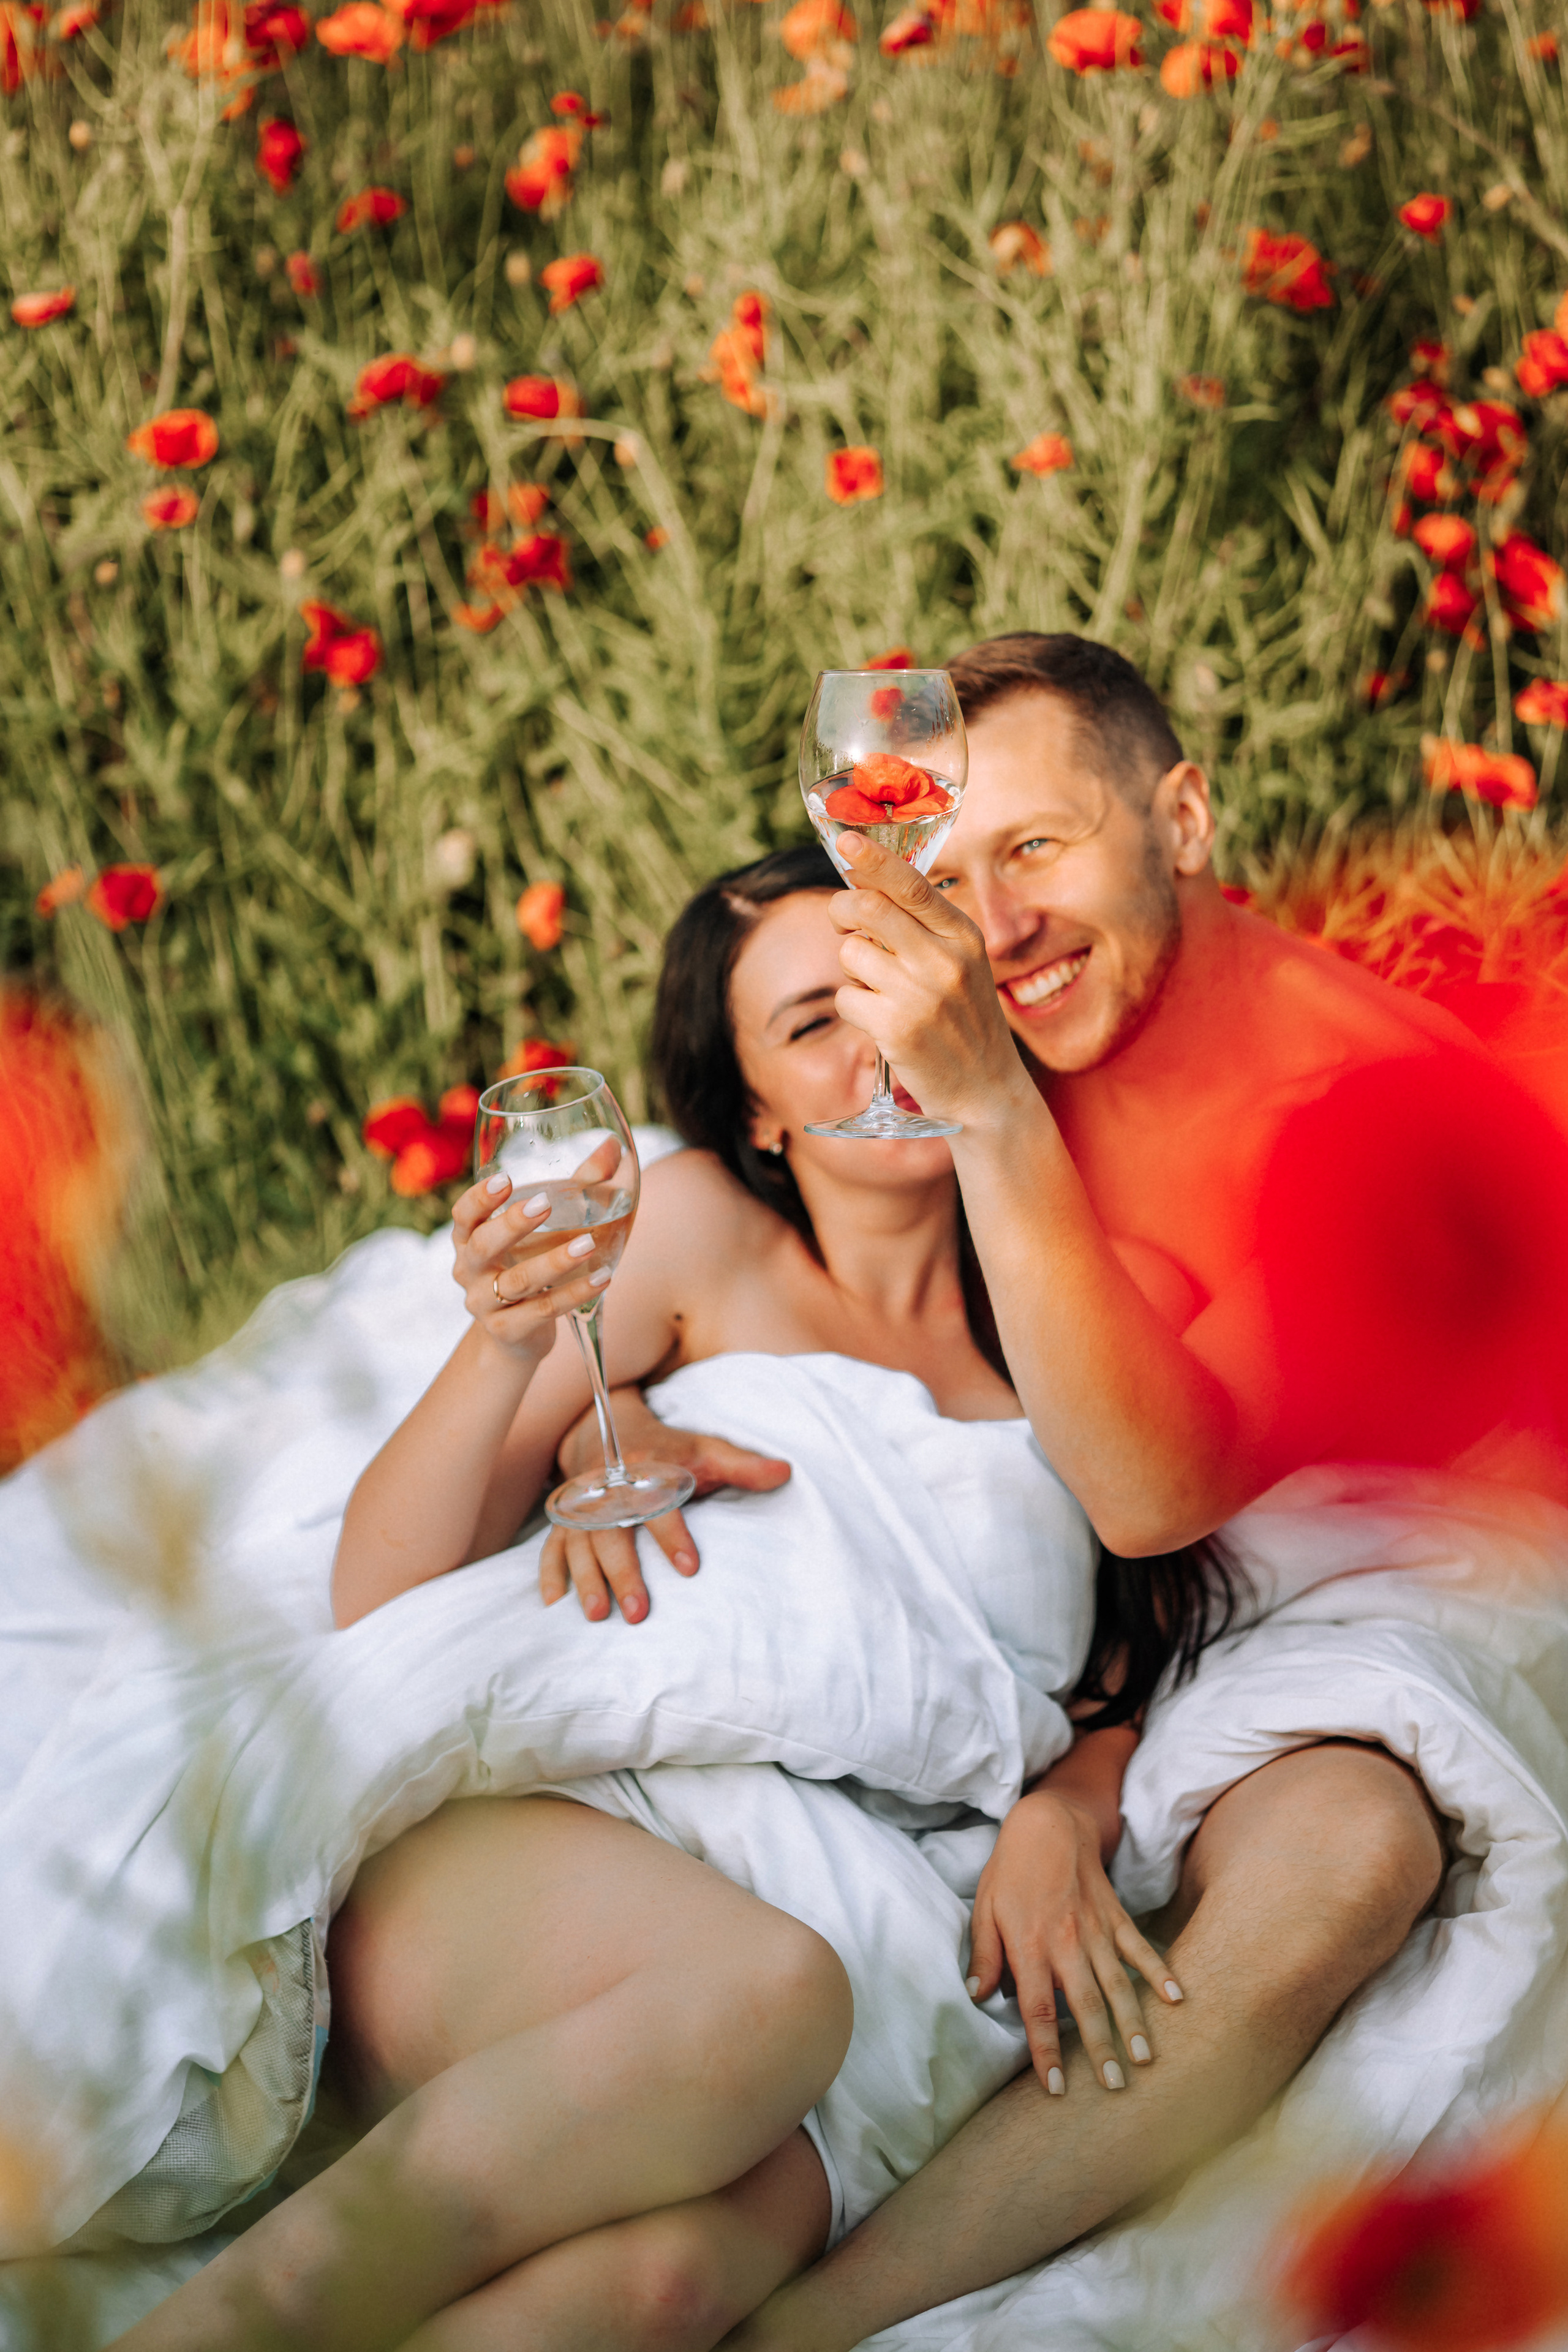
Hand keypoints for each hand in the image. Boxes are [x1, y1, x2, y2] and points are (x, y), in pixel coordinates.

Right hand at [450, 1166, 615, 1366]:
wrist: (515, 1336)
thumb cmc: (530, 1263)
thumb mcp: (547, 1226)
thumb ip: (577, 1186)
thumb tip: (612, 1146)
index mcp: (469, 1240)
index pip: (464, 1216)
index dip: (480, 1198)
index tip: (505, 1179)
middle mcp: (469, 1271)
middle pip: (484, 1246)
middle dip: (513, 1225)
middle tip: (545, 1205)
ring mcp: (484, 1304)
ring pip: (517, 1282)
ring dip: (553, 1262)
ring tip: (587, 1245)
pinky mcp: (507, 1331)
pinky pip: (542, 1310)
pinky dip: (573, 1294)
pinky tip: (602, 1278)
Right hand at [540, 1405, 791, 1622]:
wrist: (606, 1429)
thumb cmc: (666, 1448)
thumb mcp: (706, 1448)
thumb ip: (743, 1465)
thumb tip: (786, 1473)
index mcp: (644, 1469)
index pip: (658, 1503)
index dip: (673, 1535)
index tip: (690, 1567)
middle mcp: (608, 1489)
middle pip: (612, 1533)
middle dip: (623, 1573)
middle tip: (637, 1612)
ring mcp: (582, 1508)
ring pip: (578, 1545)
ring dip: (585, 1580)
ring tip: (598, 1616)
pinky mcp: (565, 1520)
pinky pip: (551, 1547)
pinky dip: (550, 1575)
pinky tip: (554, 1605)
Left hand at [828, 834, 1031, 1129]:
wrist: (987, 1089)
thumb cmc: (964, 1019)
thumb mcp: (961, 963)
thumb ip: (922, 926)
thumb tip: (864, 888)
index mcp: (964, 935)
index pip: (912, 885)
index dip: (874, 860)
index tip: (848, 841)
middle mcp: (945, 960)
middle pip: (868, 908)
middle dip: (842, 910)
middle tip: (844, 922)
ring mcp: (921, 995)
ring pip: (851, 953)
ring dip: (853, 969)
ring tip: (882, 990)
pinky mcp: (896, 1029)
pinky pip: (846, 997)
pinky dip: (854, 1008)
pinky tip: (881, 1023)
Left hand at [968, 1787, 1181, 2094]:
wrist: (1048, 1822)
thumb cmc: (1010, 1870)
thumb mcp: (984, 1908)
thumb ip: (985, 1955)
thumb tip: (977, 1997)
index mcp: (1030, 1944)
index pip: (1038, 2008)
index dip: (1046, 2049)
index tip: (1056, 2086)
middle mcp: (1067, 1942)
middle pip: (1085, 2004)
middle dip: (1100, 2048)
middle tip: (1113, 2087)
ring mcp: (1096, 1929)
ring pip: (1118, 1984)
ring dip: (1133, 2022)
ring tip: (1145, 2058)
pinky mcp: (1116, 1917)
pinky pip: (1140, 1949)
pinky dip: (1159, 1972)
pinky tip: (1177, 1999)